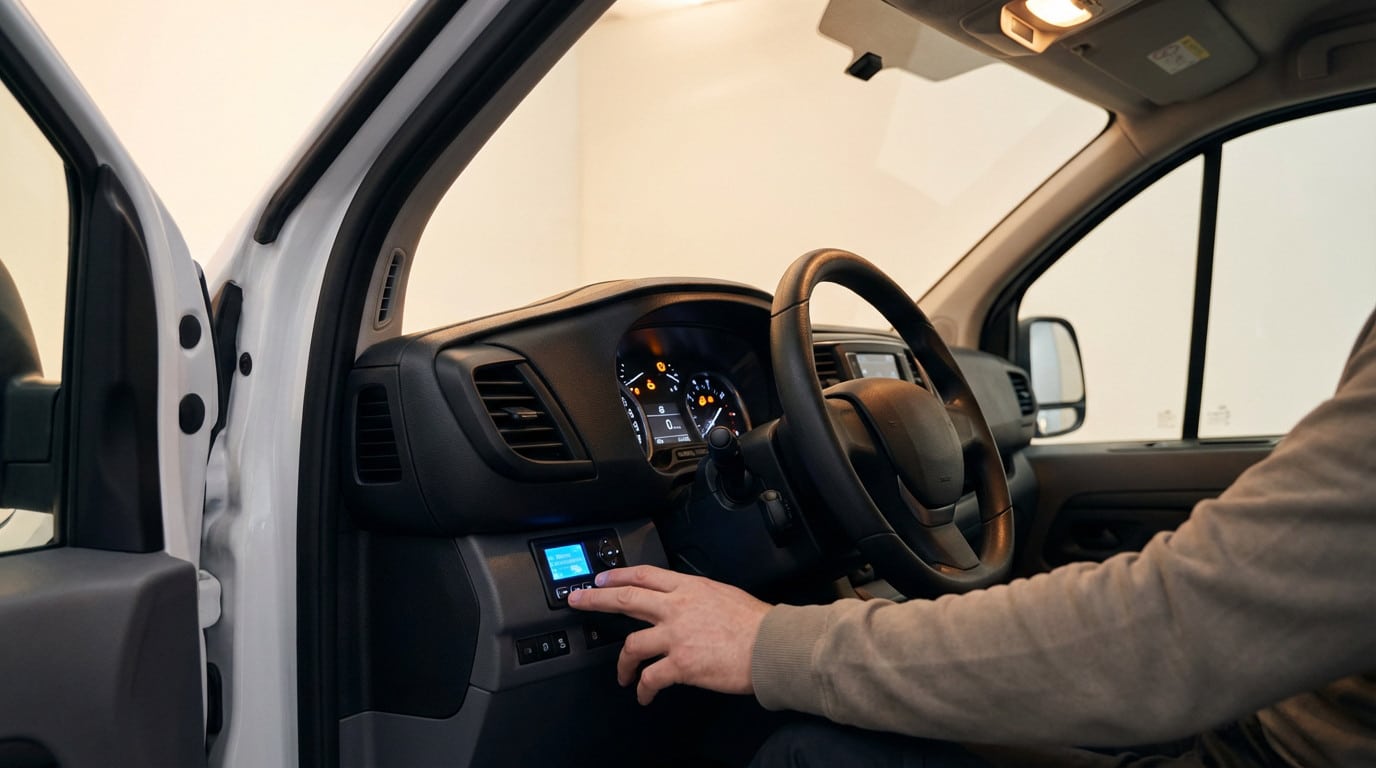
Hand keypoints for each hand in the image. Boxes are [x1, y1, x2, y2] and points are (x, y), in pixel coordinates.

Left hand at [567, 565, 770, 704]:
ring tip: (622, 674)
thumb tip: (688, 604)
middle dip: (595, 600)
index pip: (644, 575)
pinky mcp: (681, 664)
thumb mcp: (724, 594)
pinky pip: (650, 678)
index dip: (618, 576)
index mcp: (689, 588)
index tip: (601, 579)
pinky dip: (643, 689)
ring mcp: (676, 636)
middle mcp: (677, 608)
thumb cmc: (756, 624)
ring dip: (621, 663)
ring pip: (632, 645)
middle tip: (577, 601)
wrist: (770, 646)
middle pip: (625, 599)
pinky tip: (643, 695)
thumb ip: (699, 597)